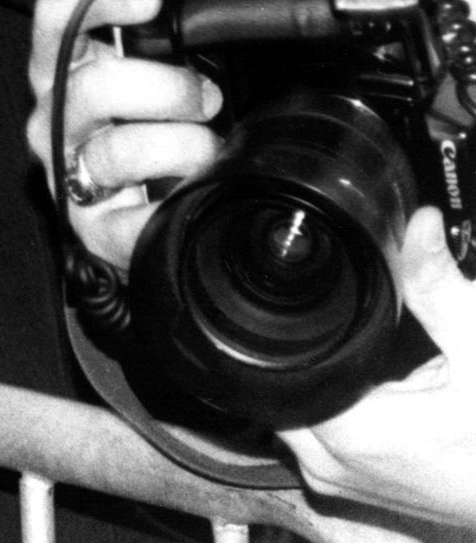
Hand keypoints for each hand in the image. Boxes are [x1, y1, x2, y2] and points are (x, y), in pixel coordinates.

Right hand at [25, 0, 221, 269]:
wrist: (141, 209)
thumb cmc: (146, 125)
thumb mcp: (149, 60)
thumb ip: (156, 6)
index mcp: (63, 67)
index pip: (56, 17)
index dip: (99, 0)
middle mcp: (55, 117)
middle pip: (95, 86)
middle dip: (169, 88)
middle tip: (203, 96)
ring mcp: (68, 171)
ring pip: (120, 149)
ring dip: (183, 146)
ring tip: (204, 150)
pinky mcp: (90, 227)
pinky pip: (132, 220)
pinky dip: (172, 206)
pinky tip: (186, 196)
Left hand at [279, 209, 475, 533]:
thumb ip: (440, 290)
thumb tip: (419, 226)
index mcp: (350, 432)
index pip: (278, 362)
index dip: (296, 327)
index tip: (332, 307)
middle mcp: (333, 466)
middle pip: (280, 384)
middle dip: (310, 352)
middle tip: (367, 338)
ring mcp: (342, 485)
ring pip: (295, 413)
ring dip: (323, 384)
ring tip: (378, 366)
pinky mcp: (358, 492)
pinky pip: (320, 441)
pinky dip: (339, 412)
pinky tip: (380, 395)